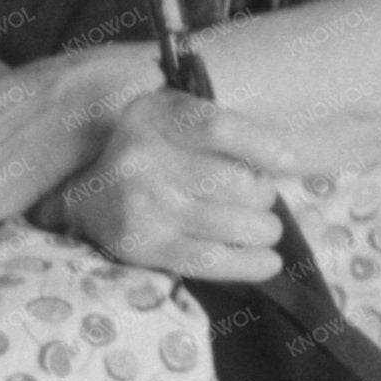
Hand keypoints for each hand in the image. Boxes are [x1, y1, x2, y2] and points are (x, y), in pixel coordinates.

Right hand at [54, 89, 308, 283]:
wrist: (85, 194)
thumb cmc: (152, 151)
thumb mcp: (176, 120)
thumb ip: (225, 130)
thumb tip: (295, 161)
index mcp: (155, 117)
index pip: (219, 129)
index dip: (263, 147)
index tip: (288, 162)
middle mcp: (143, 159)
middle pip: (236, 181)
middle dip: (262, 195)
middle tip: (259, 198)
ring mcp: (142, 205)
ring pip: (232, 222)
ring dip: (262, 229)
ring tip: (262, 228)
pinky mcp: (142, 246)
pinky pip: (209, 259)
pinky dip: (249, 263)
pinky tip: (267, 262)